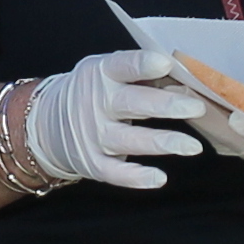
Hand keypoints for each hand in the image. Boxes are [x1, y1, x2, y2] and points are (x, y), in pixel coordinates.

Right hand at [23, 49, 203, 191]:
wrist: (46, 122)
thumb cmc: (91, 92)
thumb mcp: (106, 71)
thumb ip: (140, 74)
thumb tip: (184, 80)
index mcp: (102, 73)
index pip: (122, 66)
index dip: (143, 65)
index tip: (166, 65)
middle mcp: (97, 103)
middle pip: (133, 103)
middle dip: (166, 105)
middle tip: (197, 108)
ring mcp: (94, 135)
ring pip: (130, 139)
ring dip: (162, 142)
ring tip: (193, 146)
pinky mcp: (93, 162)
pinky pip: (115, 172)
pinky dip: (136, 177)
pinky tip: (159, 178)